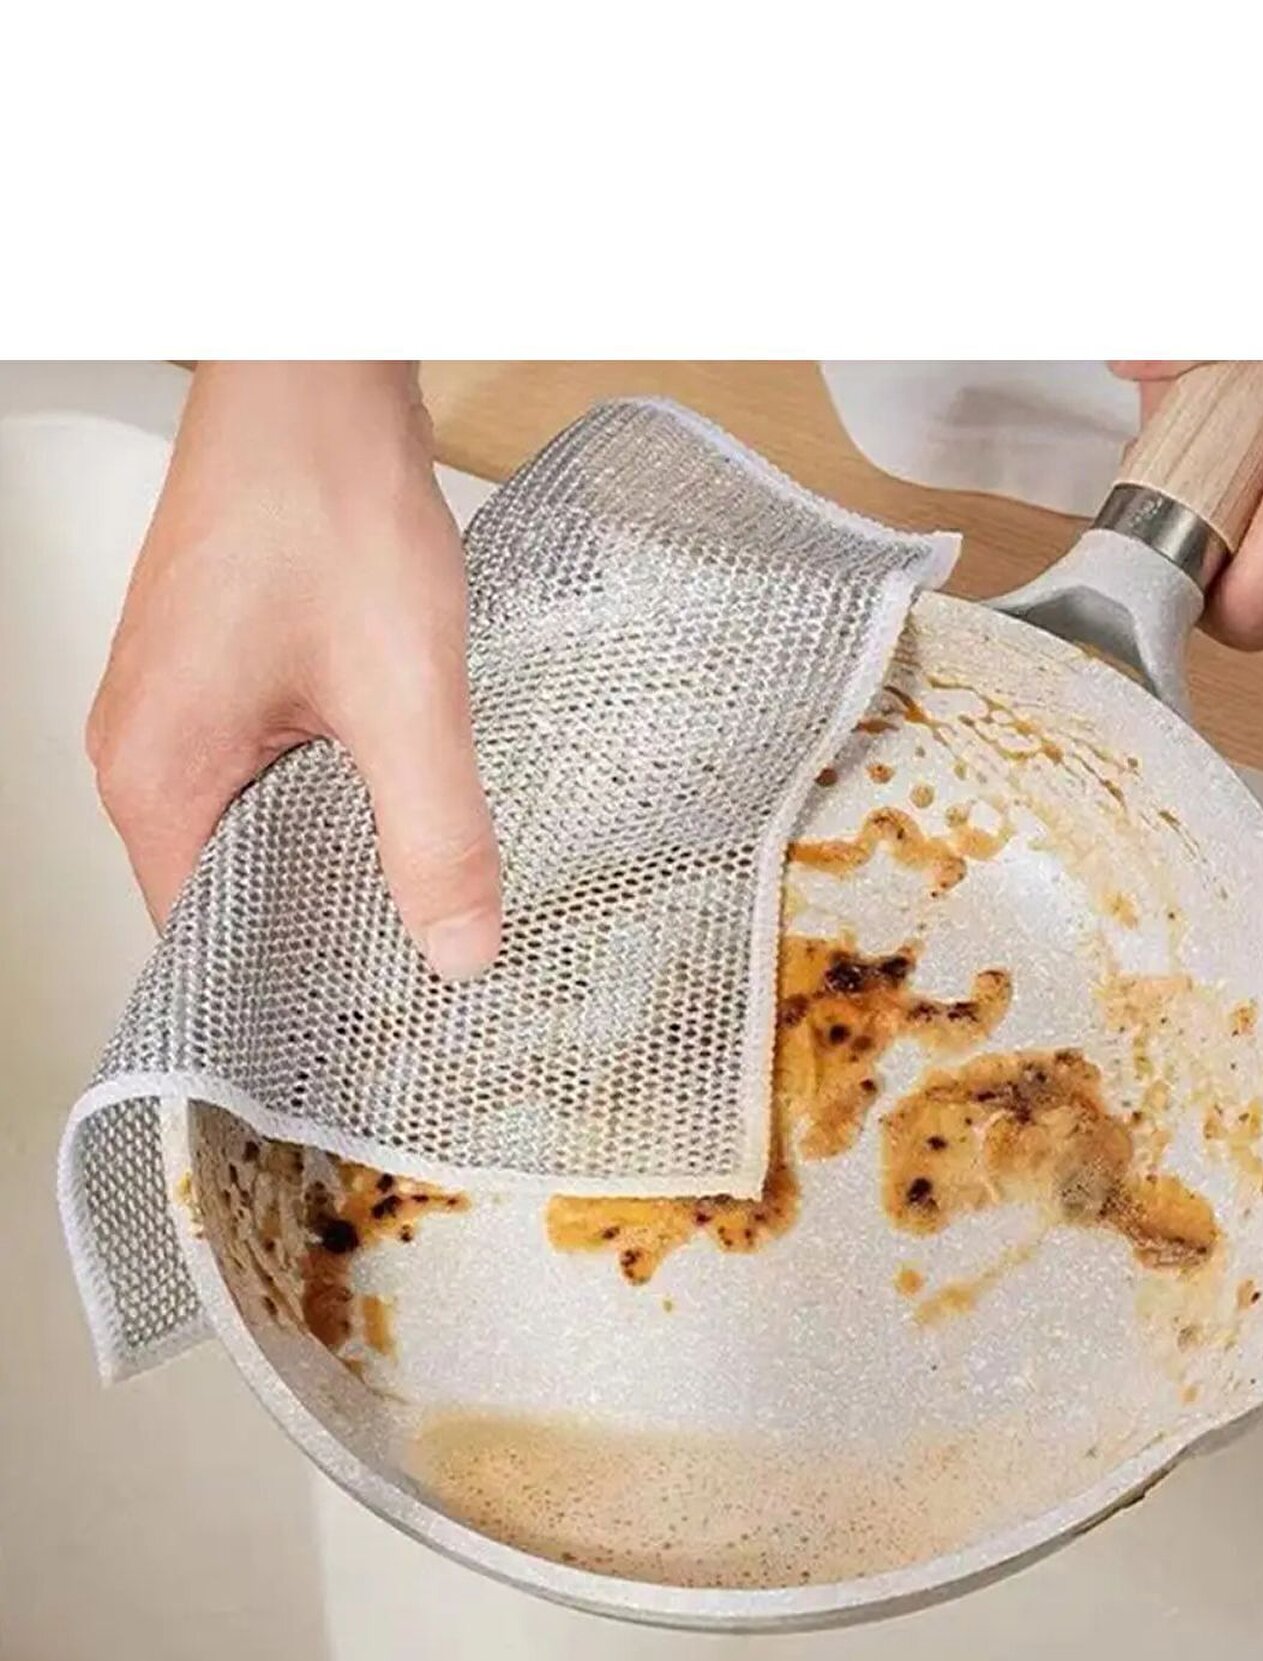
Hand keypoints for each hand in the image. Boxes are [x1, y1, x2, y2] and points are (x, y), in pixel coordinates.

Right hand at [87, 362, 500, 976]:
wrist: (314, 371)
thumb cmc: (323, 501)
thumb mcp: (403, 690)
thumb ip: (433, 832)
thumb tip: (458, 949)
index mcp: (156, 774)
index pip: (198, 939)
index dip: (282, 989)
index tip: (358, 1028)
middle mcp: (145, 748)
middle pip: (223, 890)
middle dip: (318, 933)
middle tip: (413, 982)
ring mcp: (176, 707)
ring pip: (250, 830)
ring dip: (329, 863)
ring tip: (416, 914)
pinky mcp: (217, 673)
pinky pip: (264, 775)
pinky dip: (327, 803)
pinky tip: (399, 817)